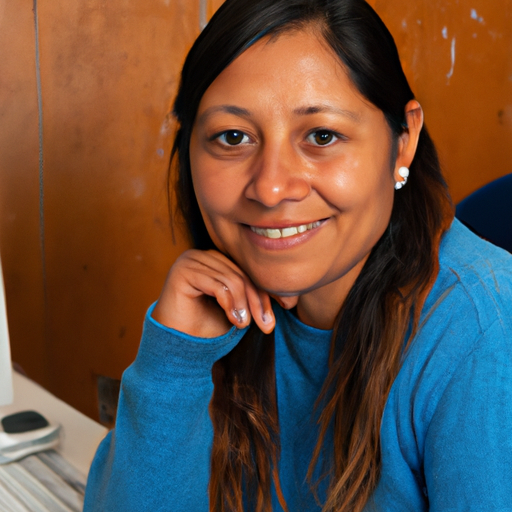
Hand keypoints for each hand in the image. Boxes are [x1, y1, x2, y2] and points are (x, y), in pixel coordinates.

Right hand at [151, 250, 275, 337]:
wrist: (178, 347)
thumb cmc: (206, 328)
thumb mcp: (237, 309)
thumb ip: (253, 296)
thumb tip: (289, 297)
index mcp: (216, 260)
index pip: (247, 272)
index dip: (263, 294)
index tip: (276, 316)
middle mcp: (203, 255)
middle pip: (241, 274)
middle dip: (257, 301)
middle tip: (266, 326)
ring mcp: (191, 260)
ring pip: (232, 279)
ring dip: (243, 305)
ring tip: (243, 324)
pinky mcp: (182, 271)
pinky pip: (217, 284)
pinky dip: (230, 303)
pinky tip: (234, 319)